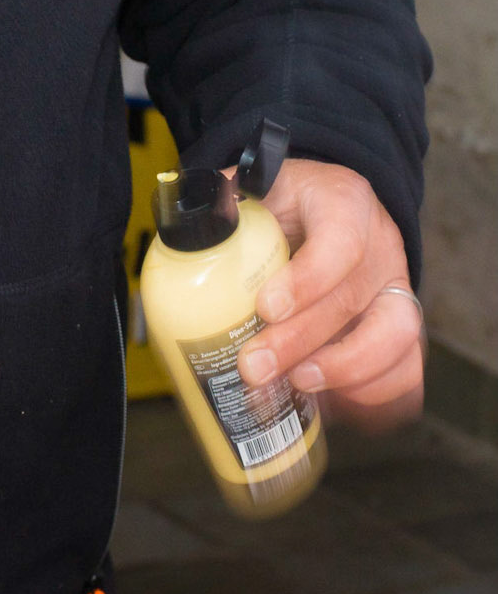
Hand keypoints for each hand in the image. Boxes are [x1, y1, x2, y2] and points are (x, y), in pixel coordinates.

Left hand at [233, 157, 423, 428]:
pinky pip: (407, 368)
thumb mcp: (255, 187)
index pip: (340, 239)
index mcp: (344, 202)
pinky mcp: (403, 327)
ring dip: (346, 372)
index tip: (265, 307)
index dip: (307, 280)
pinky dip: (374, 396)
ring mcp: (397, 288)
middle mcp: (381, 246)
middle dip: (300, 342)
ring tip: (297, 386)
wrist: (325, 207)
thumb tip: (184, 230)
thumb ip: (222, 204)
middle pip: (352, 299)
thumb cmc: (285, 202)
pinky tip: (332, 406)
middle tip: (254, 367)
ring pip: (396, 337)